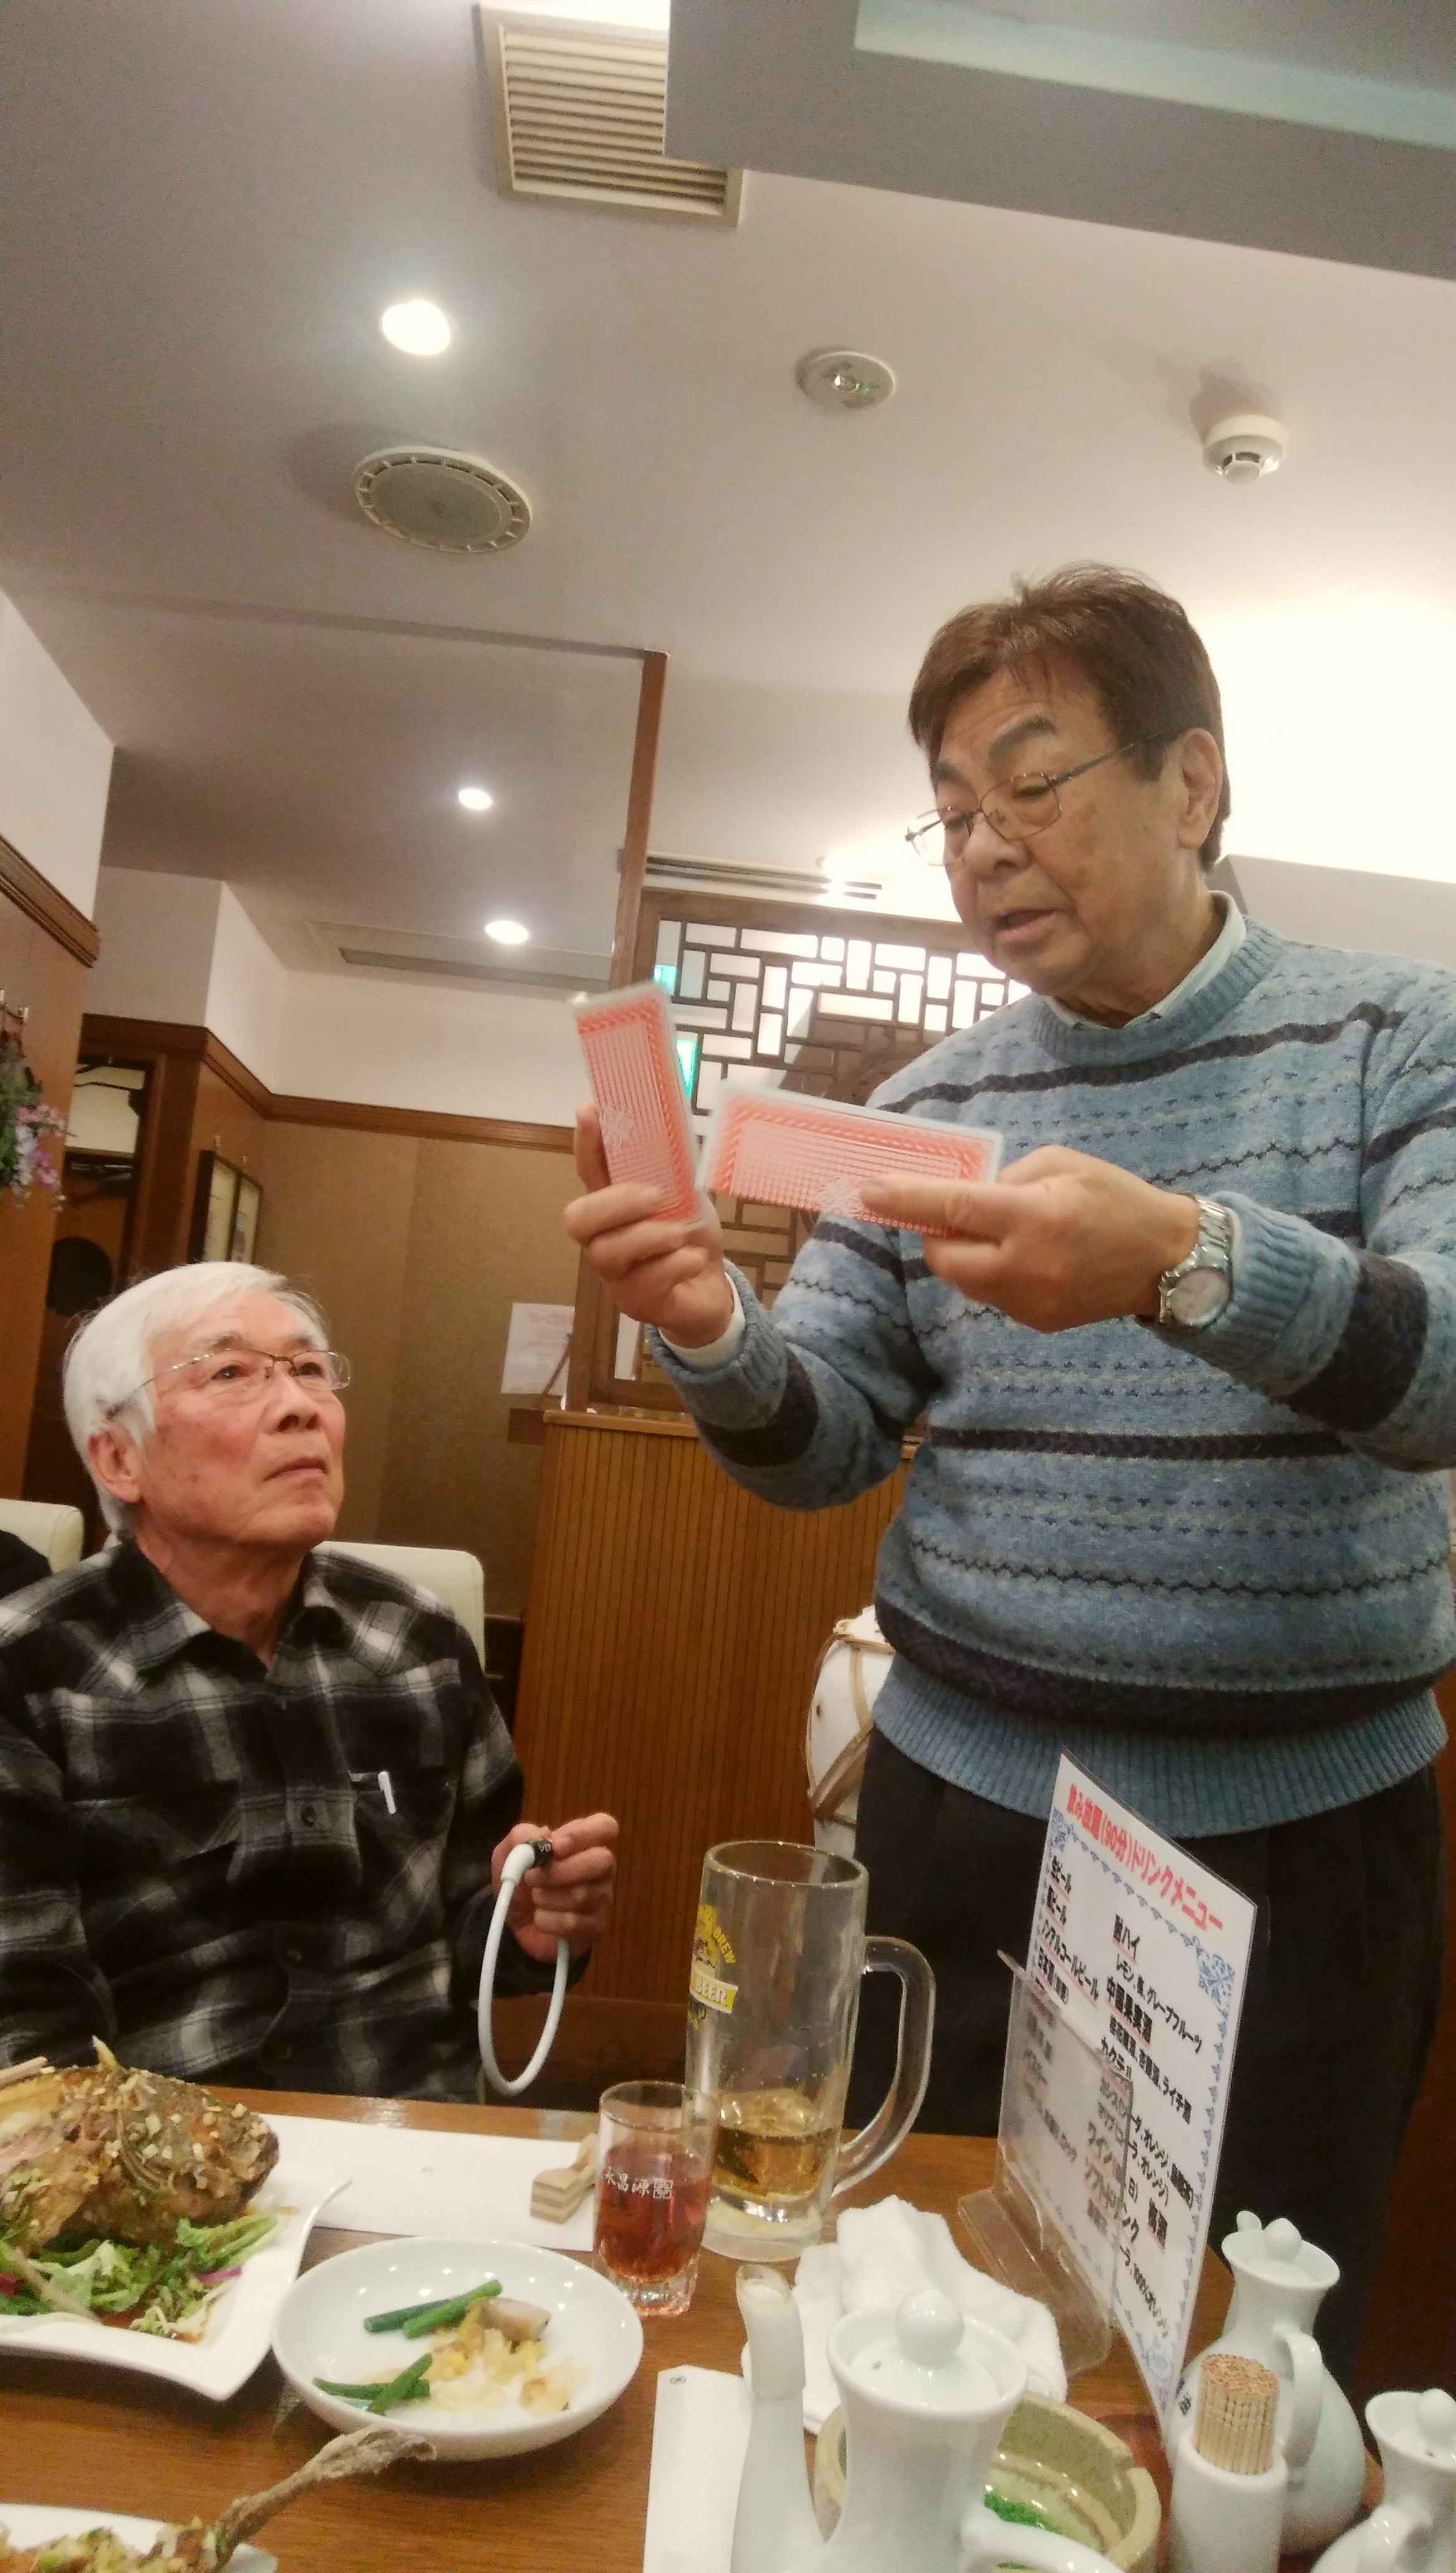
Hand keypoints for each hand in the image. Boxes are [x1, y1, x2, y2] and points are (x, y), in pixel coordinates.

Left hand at [493, 1812, 618, 1962]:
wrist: (516, 1920)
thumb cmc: (520, 1878)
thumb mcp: (509, 1851)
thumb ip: (522, 1836)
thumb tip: (543, 1835)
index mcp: (584, 1842)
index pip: (605, 1826)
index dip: (582, 1834)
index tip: (555, 1846)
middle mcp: (600, 1868)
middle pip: (602, 1860)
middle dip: (560, 1870)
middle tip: (532, 1877)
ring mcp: (601, 1898)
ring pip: (583, 1894)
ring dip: (546, 1897)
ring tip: (535, 1897)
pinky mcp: (594, 1926)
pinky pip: (574, 1923)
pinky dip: (547, 1920)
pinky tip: (541, 1918)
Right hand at [563, 1105, 736, 1346]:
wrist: (711, 1289)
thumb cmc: (688, 1237)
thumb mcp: (685, 1197)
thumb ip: (670, 1171)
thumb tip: (670, 1127)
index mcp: (612, 1208)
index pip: (588, 1172)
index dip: (586, 1144)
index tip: (590, 1112)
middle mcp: (603, 1240)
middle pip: (577, 1220)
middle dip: (617, 1203)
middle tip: (657, 1197)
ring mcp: (616, 1276)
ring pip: (608, 1253)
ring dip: (650, 1236)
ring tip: (682, 1234)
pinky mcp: (637, 1304)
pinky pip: (645, 1283)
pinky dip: (675, 1265)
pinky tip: (694, 1259)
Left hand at [860, 1147, 1198, 1332]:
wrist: (1168, 1261)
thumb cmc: (1116, 1200)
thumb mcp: (1064, 1165)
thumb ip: (1009, 1179)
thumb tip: (966, 1196)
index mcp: (1035, 1218)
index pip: (954, 1209)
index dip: (907, 1200)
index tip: (869, 1191)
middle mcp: (1026, 1266)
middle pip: (945, 1259)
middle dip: (936, 1235)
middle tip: (955, 1213)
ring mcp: (1030, 1302)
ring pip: (965, 1281)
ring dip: (965, 1255)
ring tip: (999, 1232)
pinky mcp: (1036, 1322)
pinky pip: (992, 1295)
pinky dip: (992, 1272)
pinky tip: (1025, 1257)